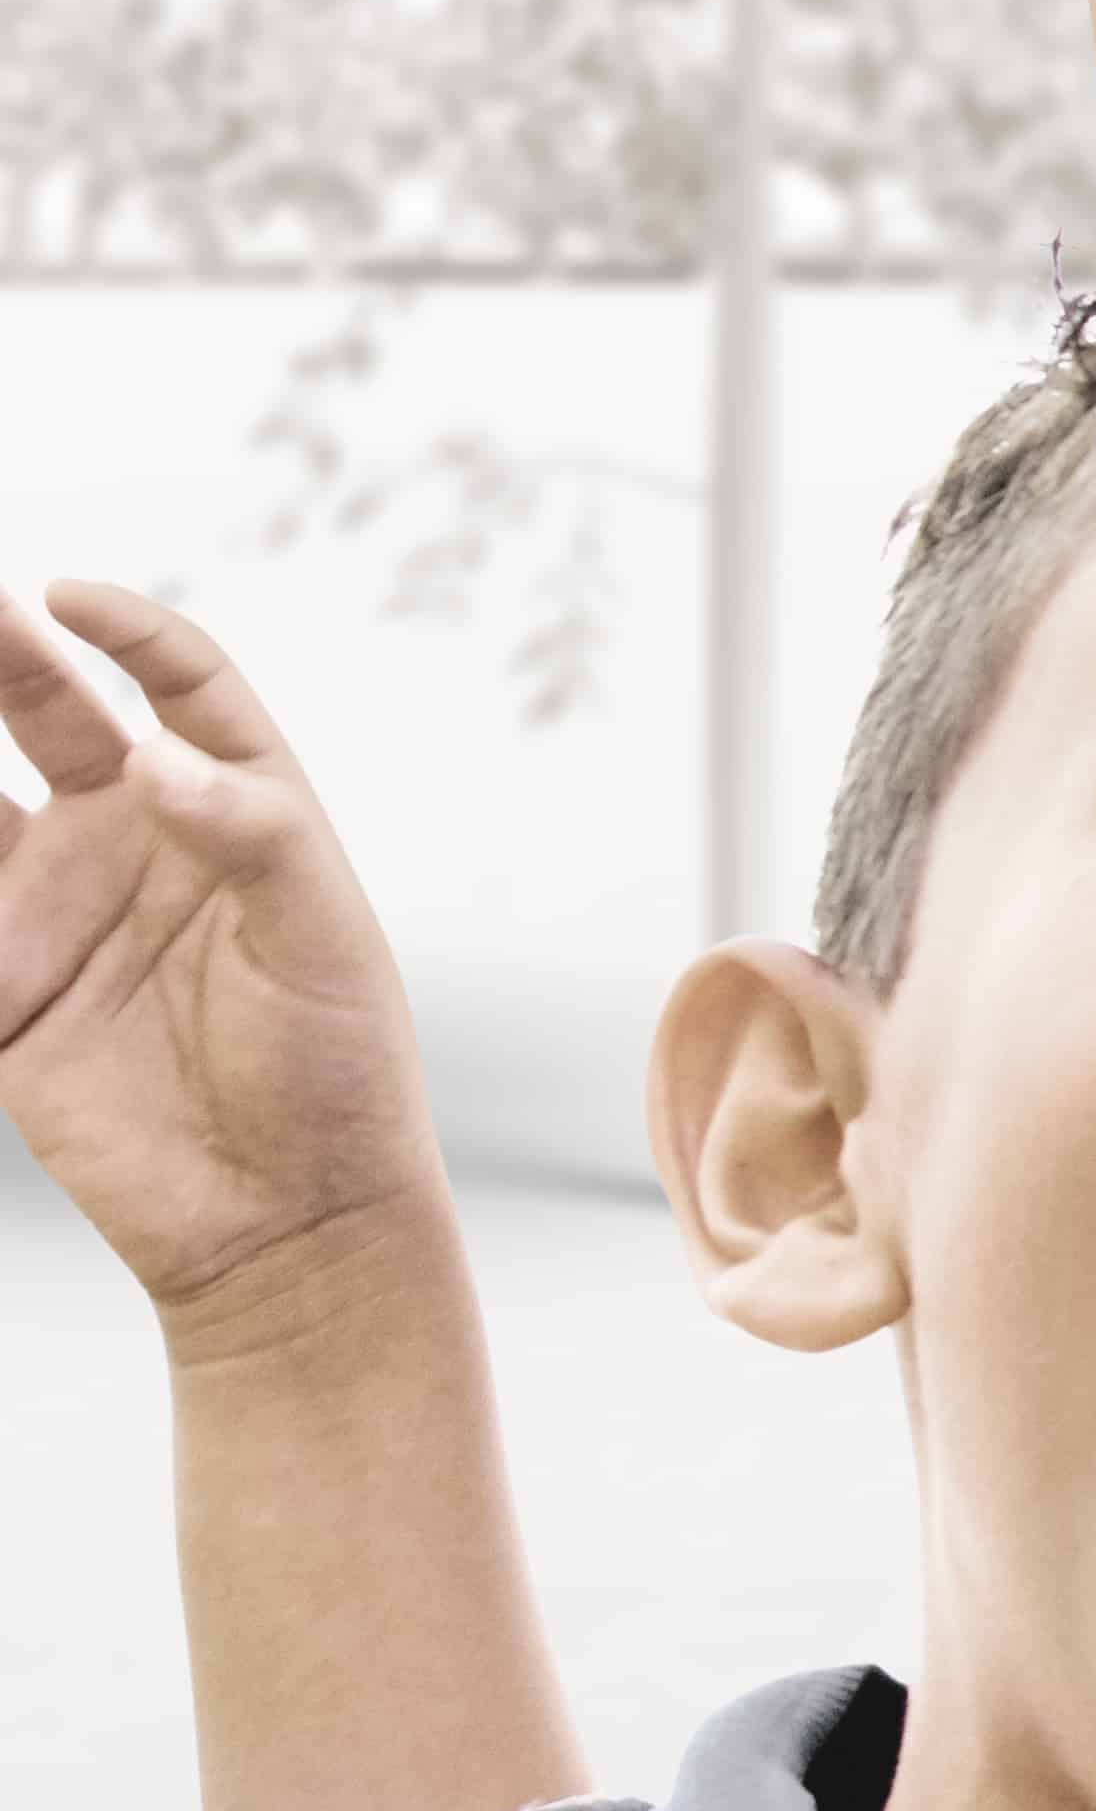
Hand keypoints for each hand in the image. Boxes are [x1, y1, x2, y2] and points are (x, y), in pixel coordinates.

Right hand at [0, 582, 451, 1328]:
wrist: (282, 1217)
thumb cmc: (335, 1070)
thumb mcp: (322, 940)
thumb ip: (253, 834)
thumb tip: (154, 755)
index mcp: (235, 811)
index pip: (181, 688)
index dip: (129, 631)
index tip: (64, 593)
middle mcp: (137, 839)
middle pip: (47, 712)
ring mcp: (55, 908)